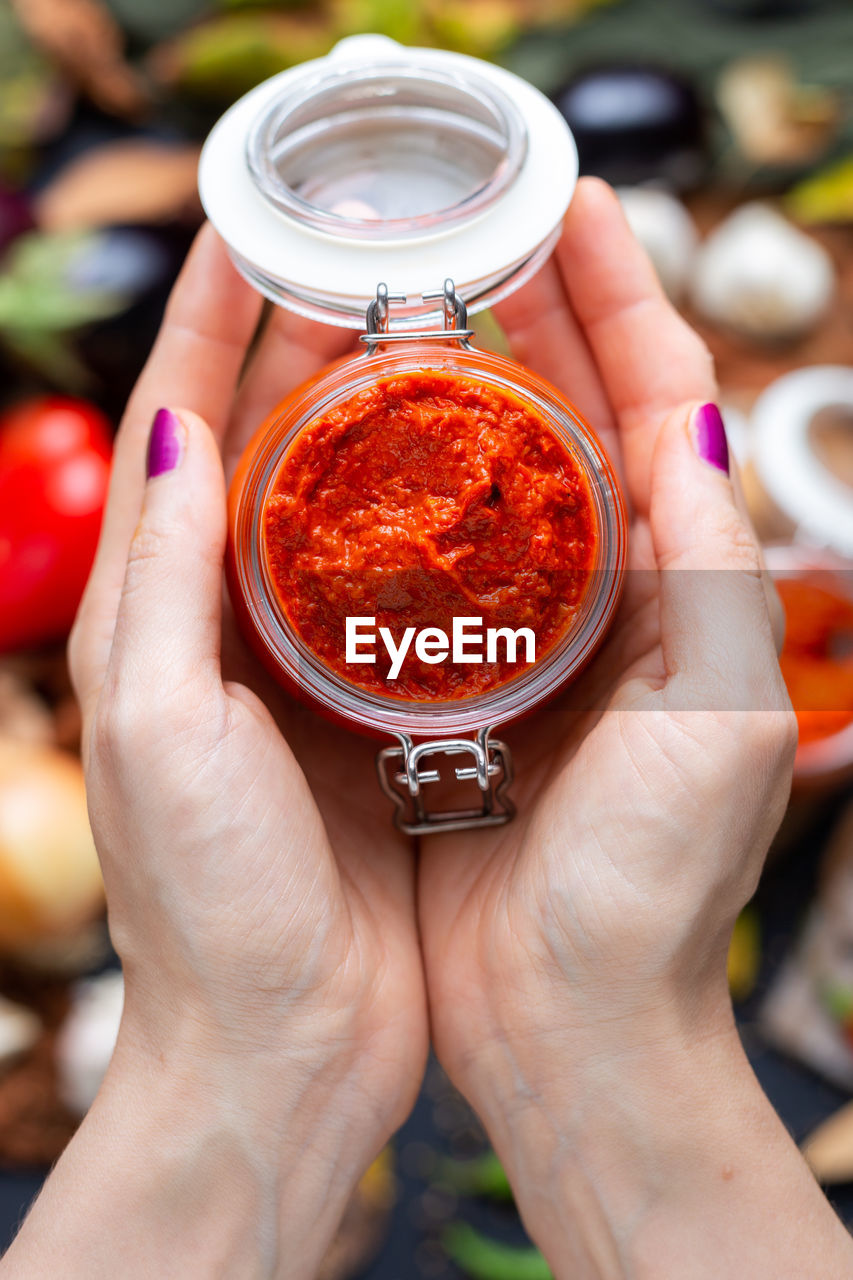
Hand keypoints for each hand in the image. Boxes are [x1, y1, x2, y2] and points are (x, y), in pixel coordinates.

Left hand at [3, 231, 426, 1278]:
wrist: (283, 1045)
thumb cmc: (208, 906)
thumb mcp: (162, 729)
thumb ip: (160, 582)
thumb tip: (171, 424)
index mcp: (149, 622)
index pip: (168, 431)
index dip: (201, 324)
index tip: (250, 231)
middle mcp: (217, 631)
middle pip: (254, 452)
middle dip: (295, 352)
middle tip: (366, 269)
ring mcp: (297, 669)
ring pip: (332, 507)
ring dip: (366, 422)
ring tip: (427, 346)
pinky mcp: (368, 713)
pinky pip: (395, 585)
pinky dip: (424, 519)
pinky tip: (474, 486)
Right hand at [418, 179, 852, 1276]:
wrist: (568, 1028)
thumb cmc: (653, 895)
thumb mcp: (712, 719)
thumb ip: (715, 568)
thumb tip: (694, 412)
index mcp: (686, 591)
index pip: (662, 407)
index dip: (623, 298)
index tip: (571, 207)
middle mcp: (612, 600)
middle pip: (574, 426)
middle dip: (535, 324)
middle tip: (470, 238)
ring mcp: (528, 639)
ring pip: (496, 482)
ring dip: (461, 393)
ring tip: (405, 313)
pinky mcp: (455, 689)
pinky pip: (428, 562)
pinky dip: (400, 496)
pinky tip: (353, 452)